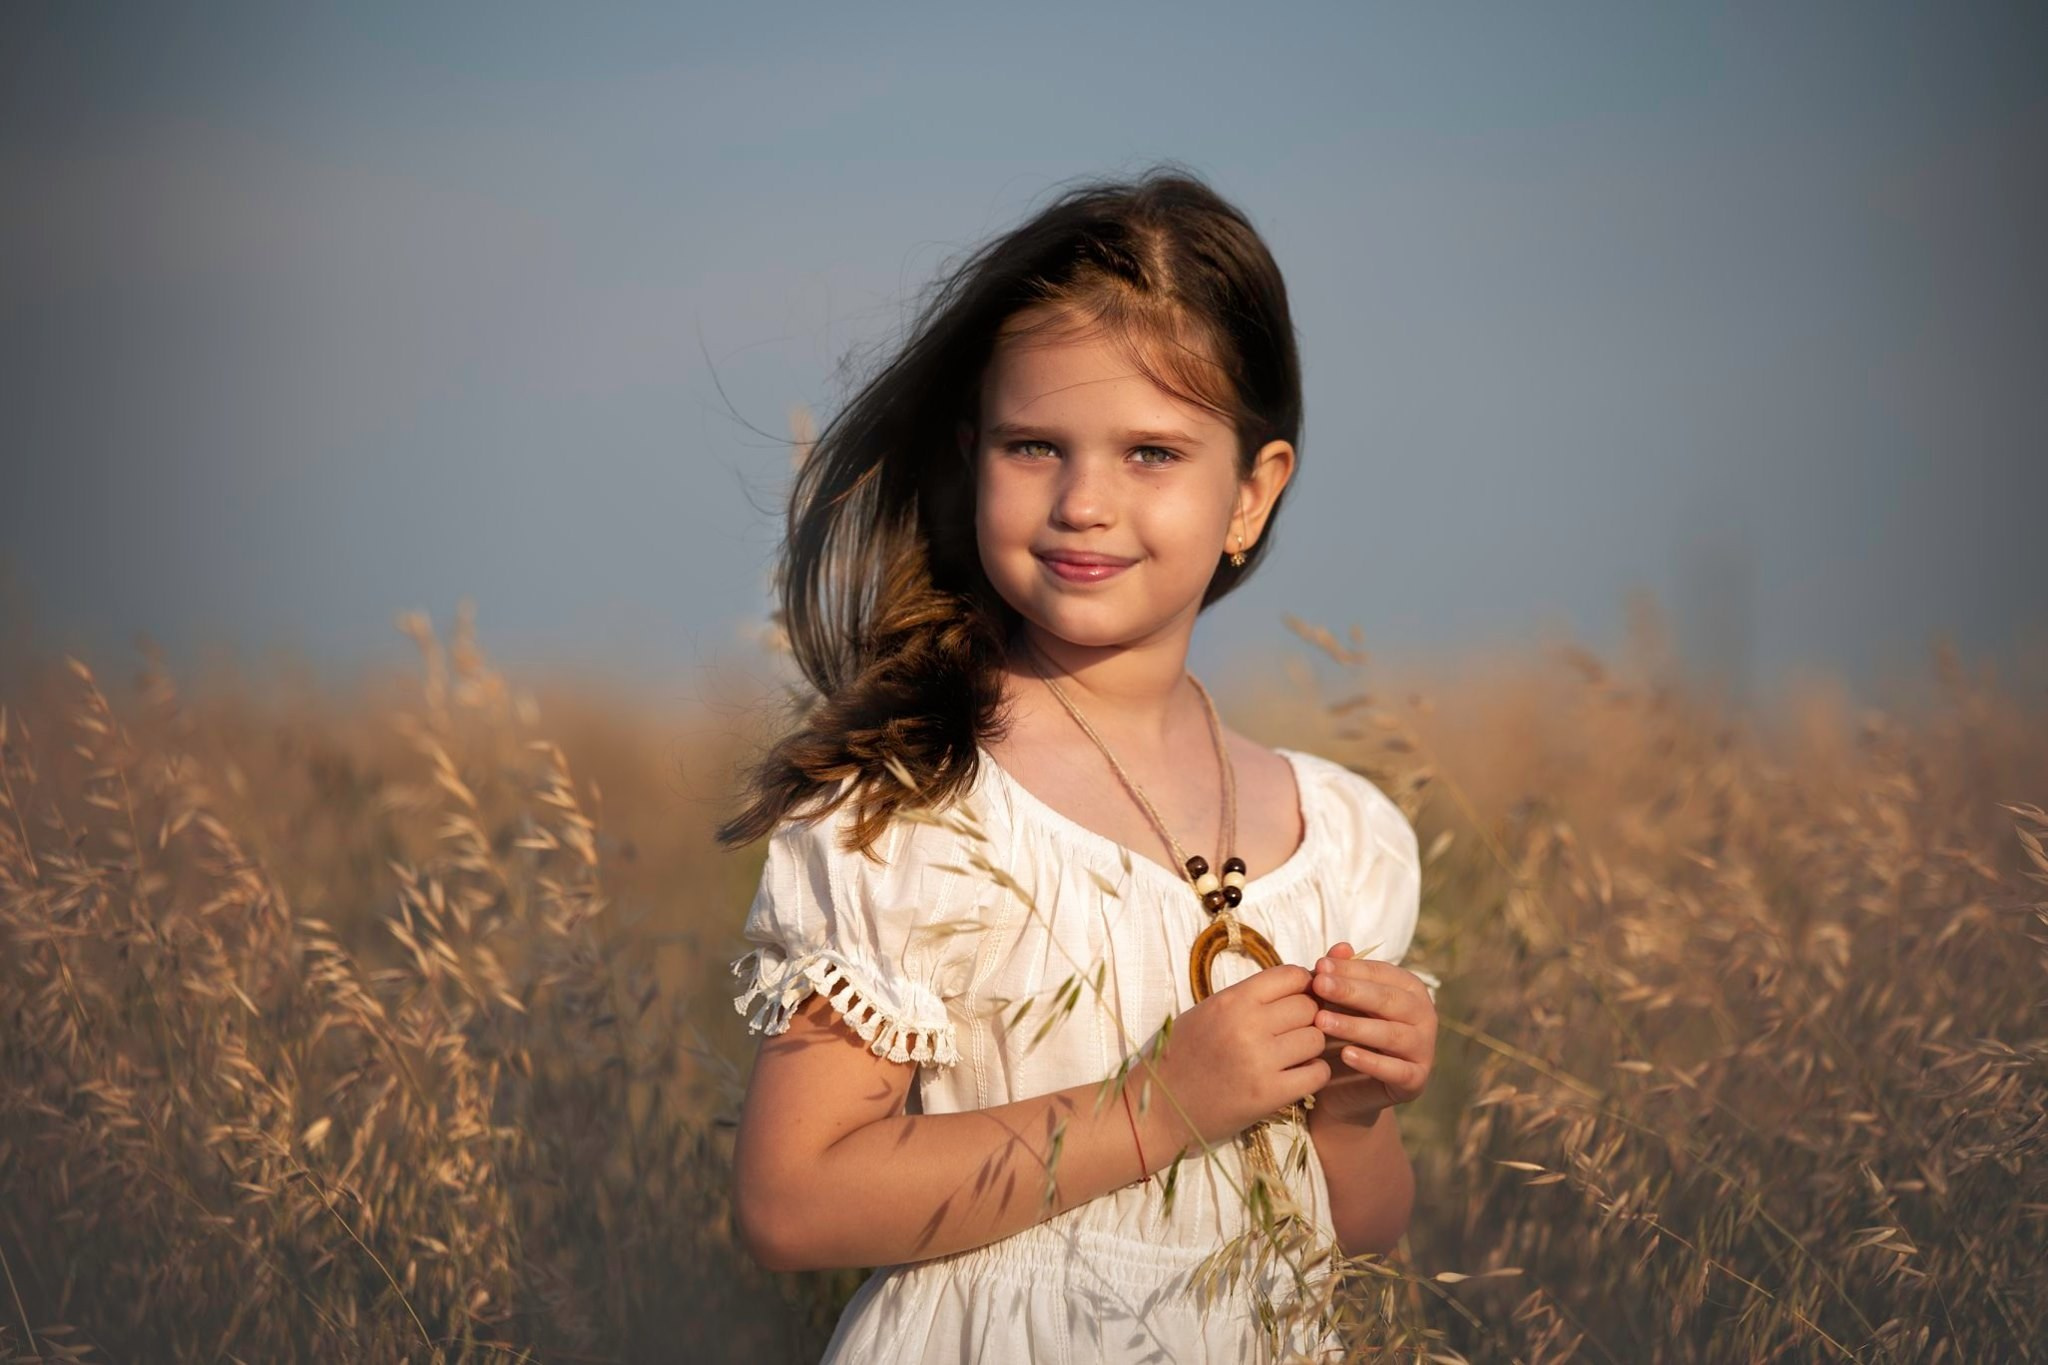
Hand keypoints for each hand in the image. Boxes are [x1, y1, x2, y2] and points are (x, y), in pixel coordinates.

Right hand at [1142, 963, 1328, 1153]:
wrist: (1160, 1108)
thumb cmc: (1182, 1056)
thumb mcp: (1208, 1012)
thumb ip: (1248, 999)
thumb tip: (1295, 986)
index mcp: (1231, 1000)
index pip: (1291, 975)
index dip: (1302, 985)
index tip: (1298, 997)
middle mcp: (1247, 1025)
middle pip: (1309, 1006)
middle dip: (1308, 1017)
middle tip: (1294, 1031)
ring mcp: (1260, 1060)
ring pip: (1316, 1039)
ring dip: (1311, 1047)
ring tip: (1294, 1055)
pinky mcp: (1269, 1094)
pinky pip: (1317, 1073)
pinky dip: (1314, 1073)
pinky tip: (1298, 1075)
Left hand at [1308, 942, 1436, 1124]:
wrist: (1346, 1085)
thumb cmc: (1344, 1032)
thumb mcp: (1339, 1001)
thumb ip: (1341, 975)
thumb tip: (1340, 947)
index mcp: (1409, 989)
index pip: (1380, 973)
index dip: (1349, 969)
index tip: (1318, 966)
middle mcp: (1424, 1015)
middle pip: (1388, 1000)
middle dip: (1351, 991)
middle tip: (1319, 985)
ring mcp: (1423, 1049)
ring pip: (1391, 1035)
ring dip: (1356, 1026)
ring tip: (1322, 1021)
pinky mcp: (1416, 1080)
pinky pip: (1396, 1070)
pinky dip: (1372, 1062)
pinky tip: (1347, 1054)